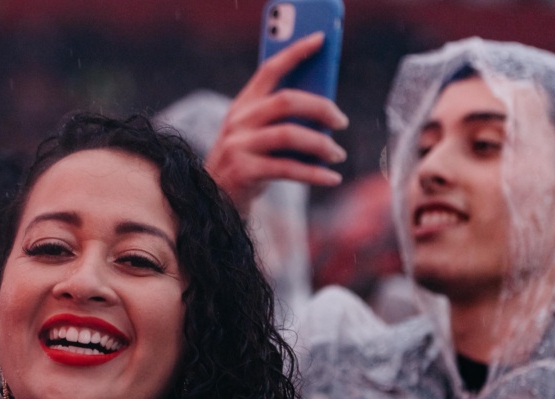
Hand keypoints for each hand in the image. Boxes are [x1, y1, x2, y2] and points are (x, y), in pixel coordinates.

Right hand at [205, 32, 348, 213]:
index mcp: (242, 106)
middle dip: (321, 107)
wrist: (213, 202)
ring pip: (288, 135)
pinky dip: (315, 174)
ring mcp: (238, 146)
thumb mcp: (257, 136)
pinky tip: (332, 178)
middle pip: (285, 100)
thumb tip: (326, 113)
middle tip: (341, 121)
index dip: (295, 52)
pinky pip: (287, 169)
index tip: (320, 39)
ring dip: (321, 144)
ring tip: (337, 154)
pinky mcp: (243, 172)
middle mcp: (237, 122)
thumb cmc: (246, 166)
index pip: (269, 69)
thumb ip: (281, 120)